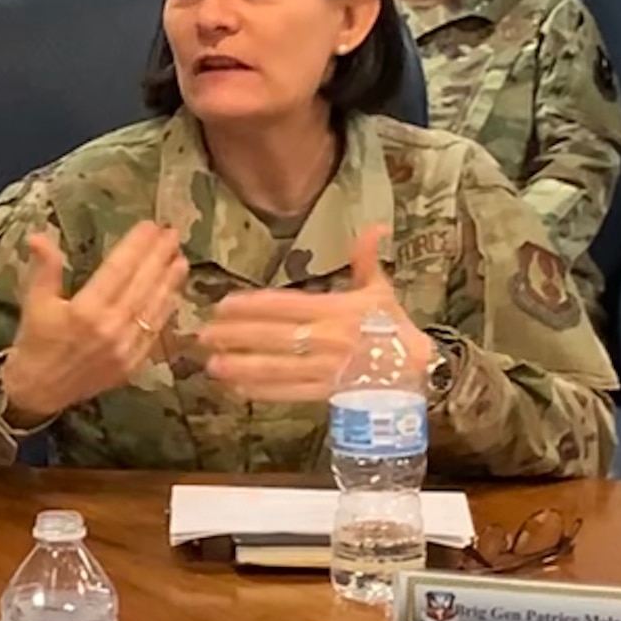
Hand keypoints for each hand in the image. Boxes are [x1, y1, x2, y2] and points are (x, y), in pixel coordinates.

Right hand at [0, 222, 186, 420]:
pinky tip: (173, 293)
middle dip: (159, 256)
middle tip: (172, 234)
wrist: (38, 389)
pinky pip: (155, 331)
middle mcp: (110, 328)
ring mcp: (125, 348)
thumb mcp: (34, 300)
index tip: (150, 226)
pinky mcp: (133, 363)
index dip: (136, 245)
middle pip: (142, 284)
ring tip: (180, 258)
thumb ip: (44, 268)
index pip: (118, 269)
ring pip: (154, 307)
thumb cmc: (35, 341)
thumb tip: (39, 236)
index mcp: (84, 311)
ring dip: (170, 281)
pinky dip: (166, 309)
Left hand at [199, 224, 435, 401]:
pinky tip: (237, 389)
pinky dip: (263, 392)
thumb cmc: (392, 327)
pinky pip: (291, 393)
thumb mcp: (381, 291)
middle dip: (236, 336)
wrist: (418, 370)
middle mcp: (329, 340)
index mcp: (338, 310)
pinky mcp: (327, 393)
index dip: (252, 306)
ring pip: (279, 368)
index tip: (222, 306)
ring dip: (243, 367)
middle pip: (275, 337)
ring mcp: (327, 369)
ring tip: (211, 365)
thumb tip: (374, 227)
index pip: (286, 306)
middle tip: (202, 335)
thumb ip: (366, 260)